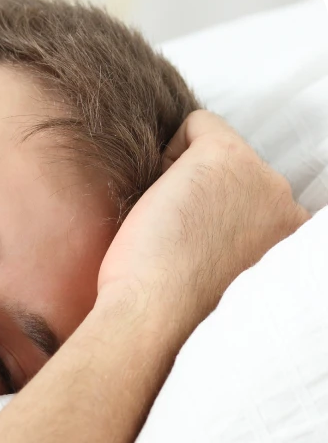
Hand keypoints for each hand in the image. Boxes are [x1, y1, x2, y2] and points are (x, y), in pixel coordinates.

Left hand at [97, 109, 309, 336]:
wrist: (153, 318)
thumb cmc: (172, 312)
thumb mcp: (225, 279)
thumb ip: (237, 245)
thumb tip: (213, 224)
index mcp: (290, 240)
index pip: (254, 202)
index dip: (215, 218)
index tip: (196, 251)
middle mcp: (286, 206)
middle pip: (237, 175)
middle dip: (204, 197)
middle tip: (180, 244)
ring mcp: (261, 178)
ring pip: (216, 152)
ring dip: (187, 182)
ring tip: (171, 230)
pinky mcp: (225, 156)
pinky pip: (196, 124)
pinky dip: (169, 154)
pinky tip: (161, 202)